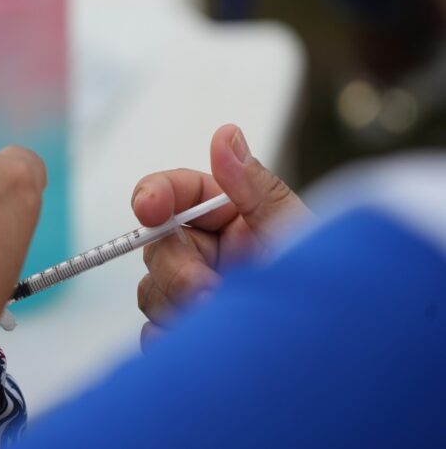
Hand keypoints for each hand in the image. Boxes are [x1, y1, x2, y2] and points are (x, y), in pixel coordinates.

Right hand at [133, 124, 311, 345]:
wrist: (338, 351)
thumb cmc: (325, 284)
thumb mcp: (293, 230)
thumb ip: (254, 185)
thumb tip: (226, 135)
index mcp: (225, 216)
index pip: (174, 193)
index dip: (154, 195)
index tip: (149, 207)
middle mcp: (204, 251)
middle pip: (156, 249)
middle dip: (179, 270)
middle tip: (210, 290)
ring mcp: (192, 292)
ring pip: (151, 292)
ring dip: (179, 307)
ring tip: (223, 320)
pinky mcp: (184, 330)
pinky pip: (154, 333)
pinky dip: (173, 339)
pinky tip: (206, 339)